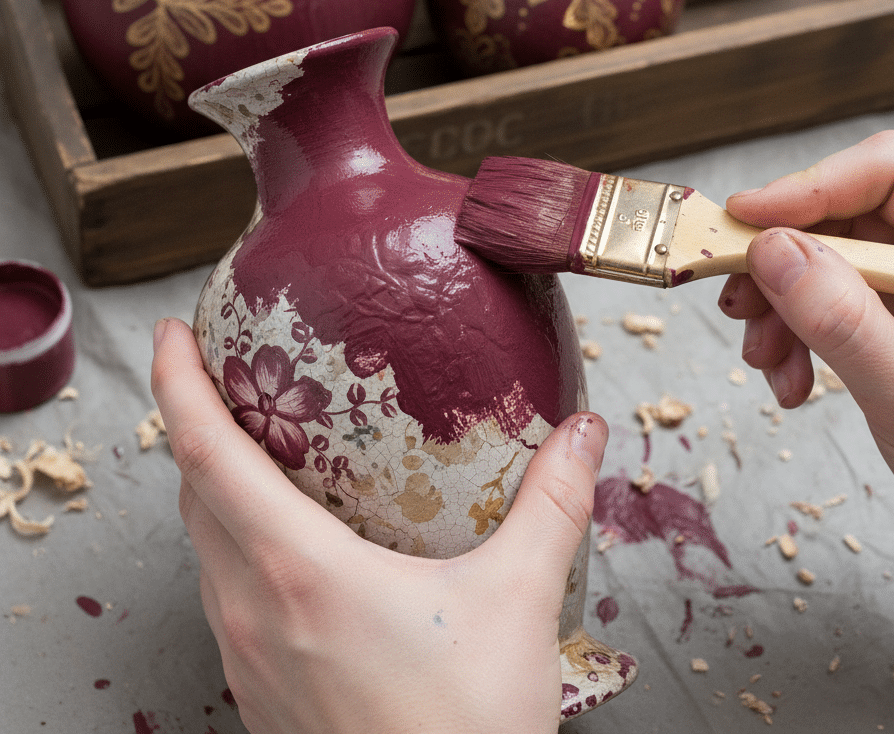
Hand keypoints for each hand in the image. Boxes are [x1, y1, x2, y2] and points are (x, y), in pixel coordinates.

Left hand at [150, 316, 607, 733]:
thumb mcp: (520, 602)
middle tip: (222, 373)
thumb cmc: (468, 731)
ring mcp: (249, 657)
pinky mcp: (261, 692)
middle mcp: (255, 610)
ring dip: (210, 486)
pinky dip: (230, 543)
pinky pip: (223, 593)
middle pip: (194, 494)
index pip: (209, 456)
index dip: (180, 385)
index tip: (174, 333)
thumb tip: (586, 431)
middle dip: (196, 423)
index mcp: (300, 572)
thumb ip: (553, 504)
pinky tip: (283, 542)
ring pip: (203, 547)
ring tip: (249, 444)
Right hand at [717, 130, 893, 563]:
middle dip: (780, 262)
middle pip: (843, 213)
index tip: (742, 222)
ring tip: (769, 360)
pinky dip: (796, 330)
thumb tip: (770, 249)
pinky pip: (829, 295)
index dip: (807, 187)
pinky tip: (793, 375)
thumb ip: (842, 319)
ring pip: (826, 255)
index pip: (888, 173)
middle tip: (739, 305)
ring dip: (781, 304)